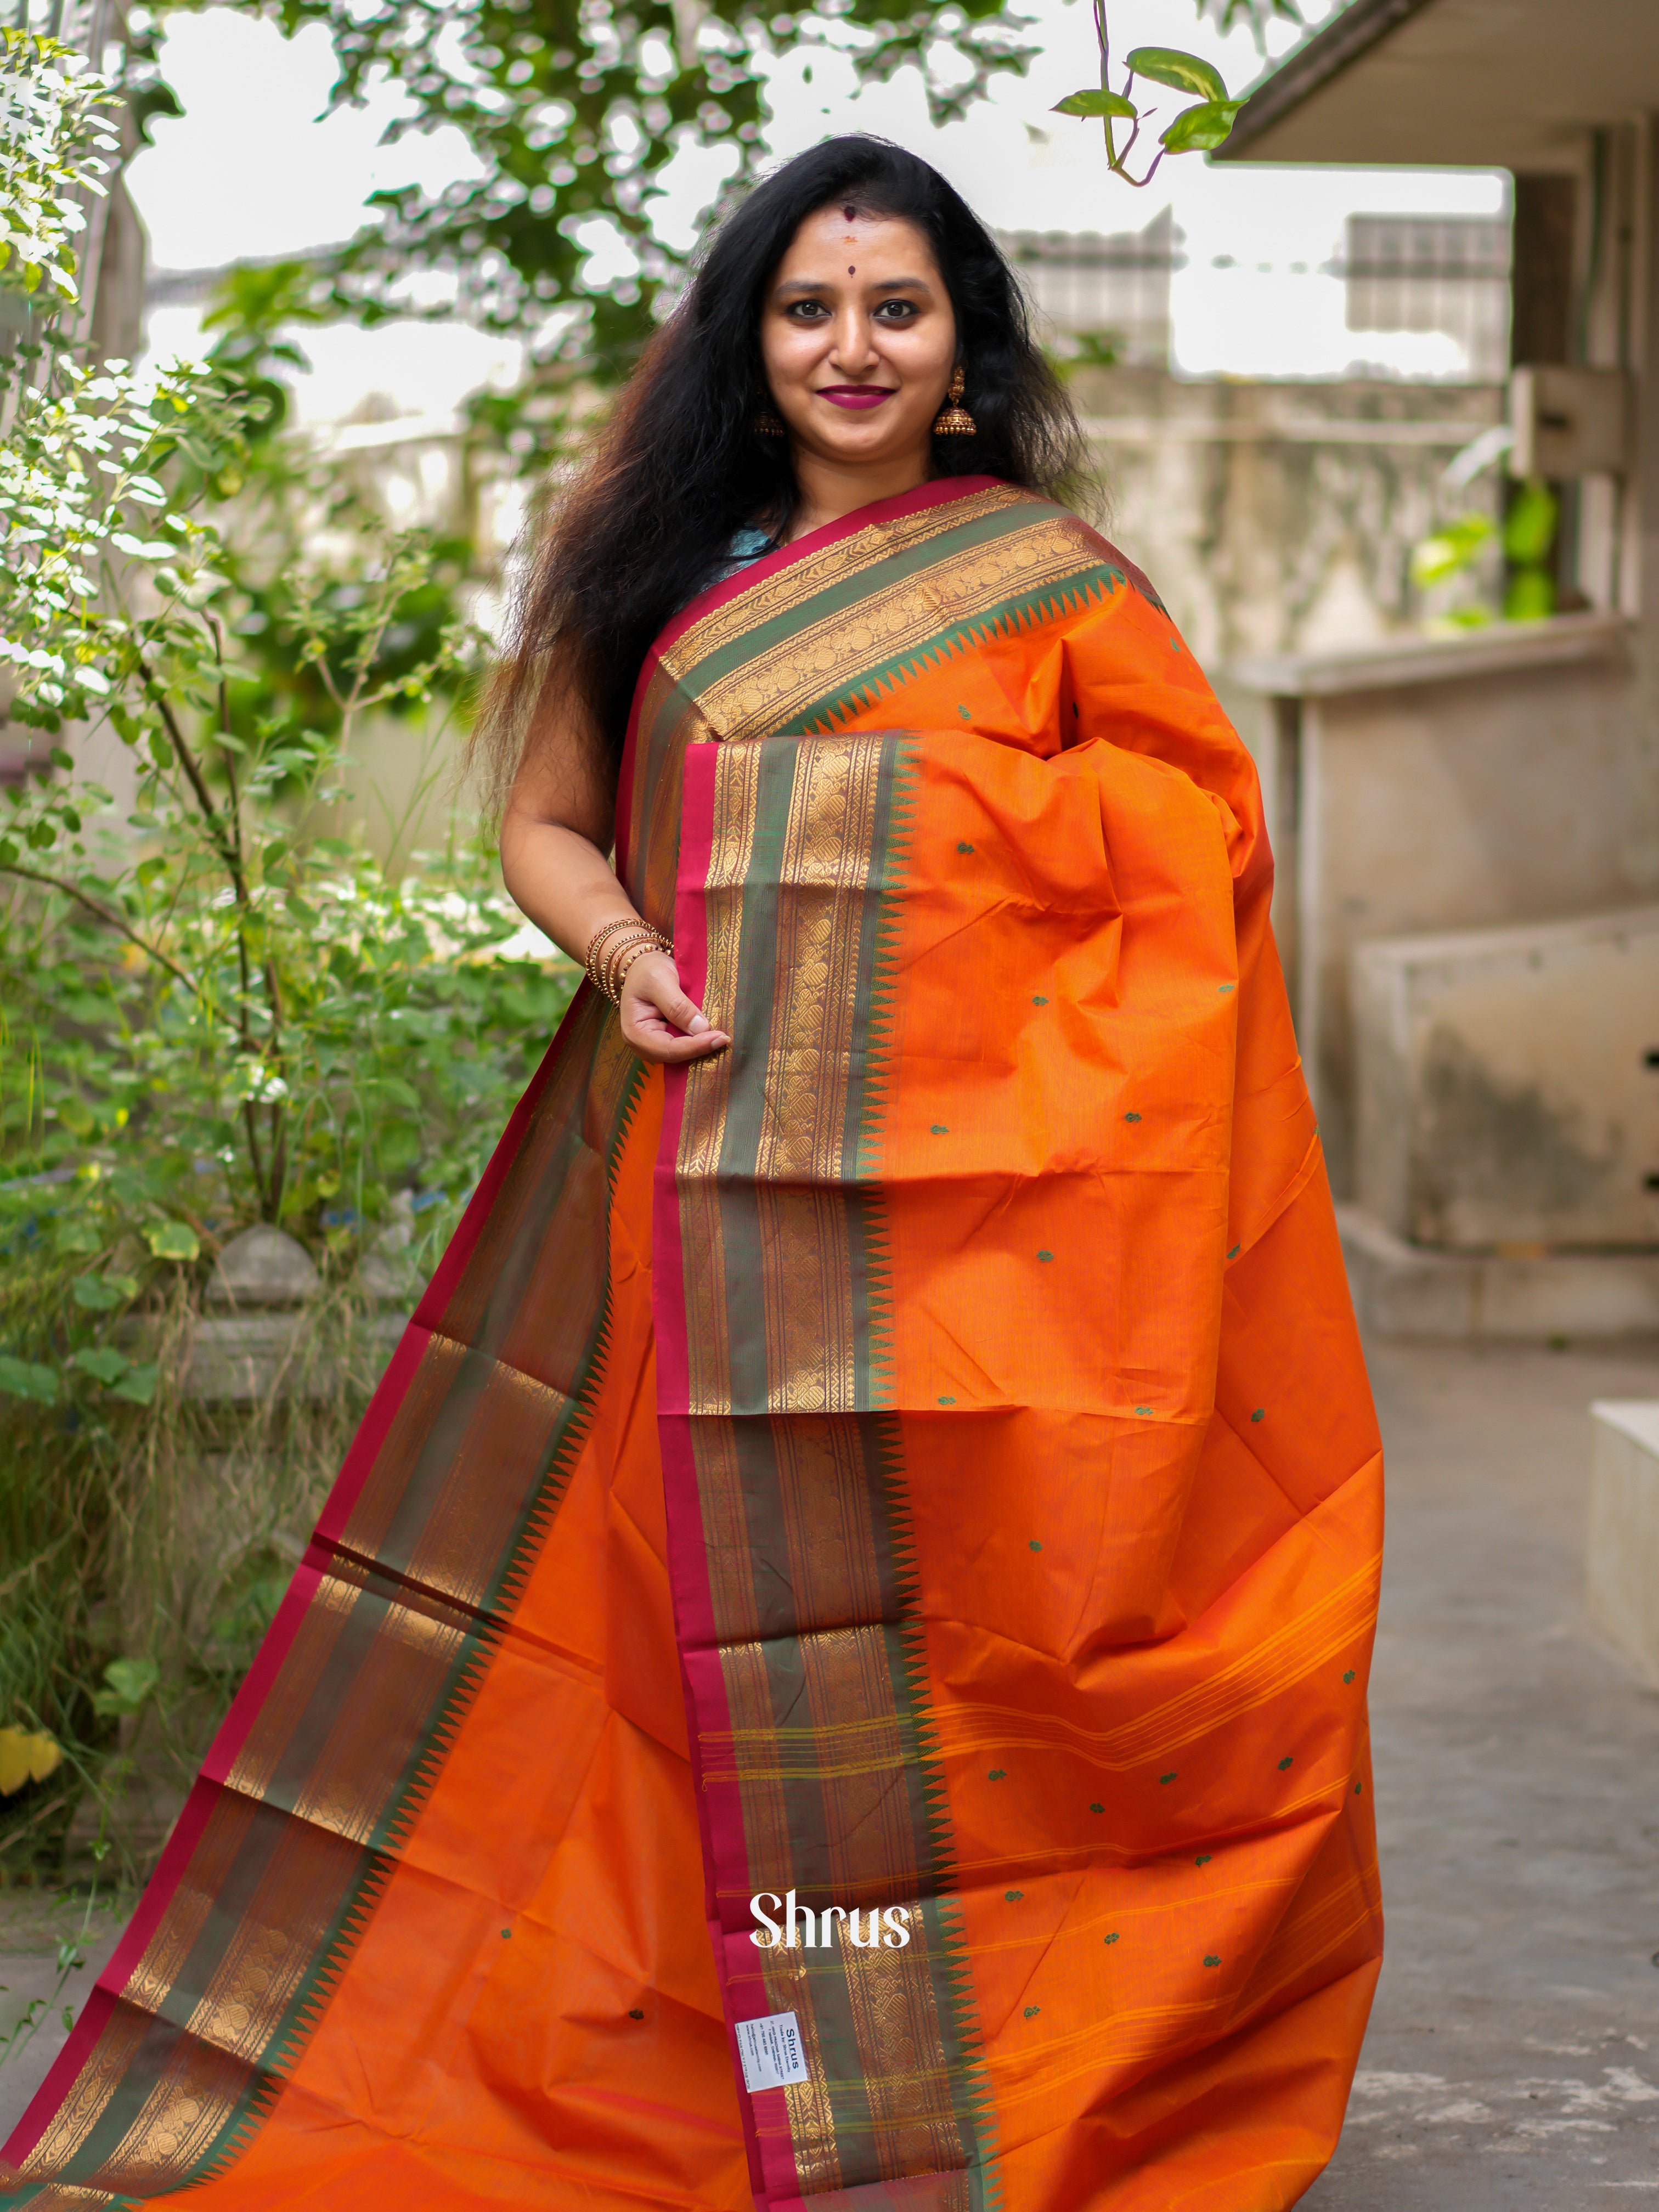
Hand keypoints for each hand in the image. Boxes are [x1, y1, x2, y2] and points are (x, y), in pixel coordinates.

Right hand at [617, 949, 730, 1063]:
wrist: (643, 965)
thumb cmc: (647, 970)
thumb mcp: (660, 980)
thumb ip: (677, 1005)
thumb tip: (701, 1028)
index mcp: (634, 1032)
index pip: (668, 1048)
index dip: (694, 1046)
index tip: (719, 1037)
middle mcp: (642, 1044)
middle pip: (674, 1056)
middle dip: (699, 1050)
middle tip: (724, 1039)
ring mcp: (653, 1043)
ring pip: (680, 1054)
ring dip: (701, 1048)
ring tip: (721, 1038)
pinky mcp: (665, 1038)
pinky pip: (683, 1046)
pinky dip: (698, 1042)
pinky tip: (713, 1036)